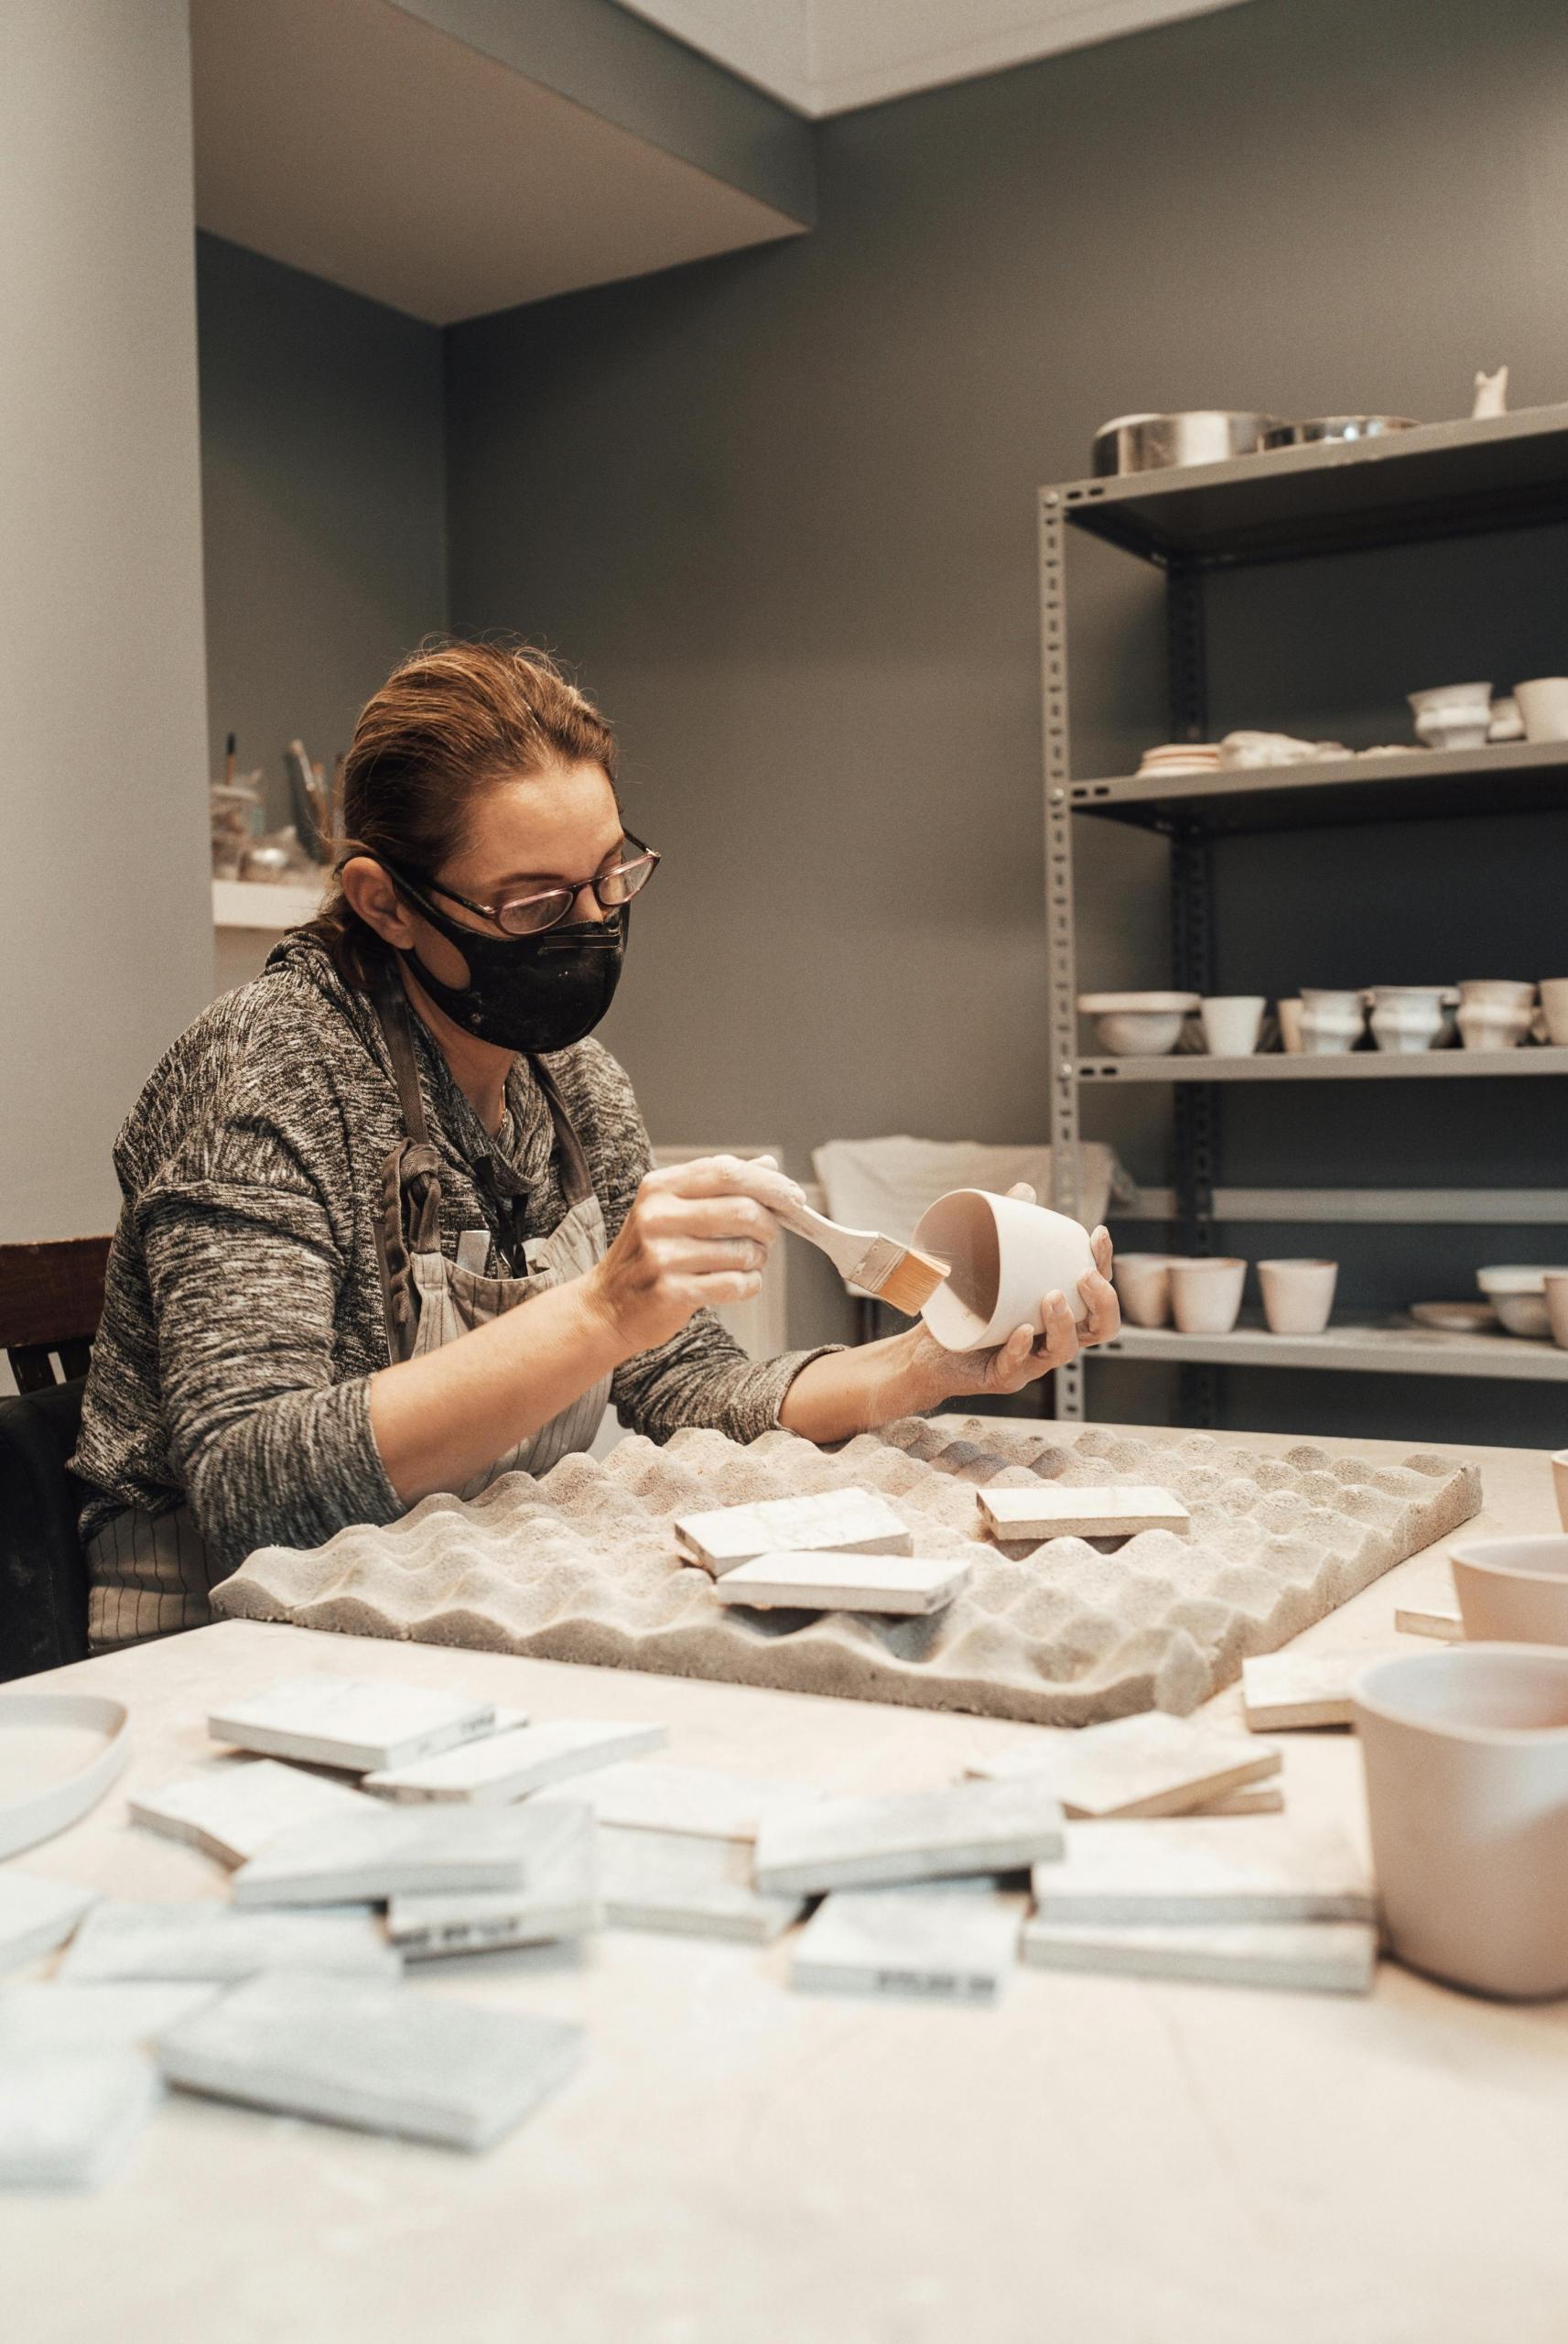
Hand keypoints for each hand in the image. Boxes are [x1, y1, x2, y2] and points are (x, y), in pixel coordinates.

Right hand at [581, 1154, 792, 1355]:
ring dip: (757, 1260)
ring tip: (744, 1262)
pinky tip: (736, 1284)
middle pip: (742, 1210)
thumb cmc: (647, 1255)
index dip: (769, 1183)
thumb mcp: (672, 1208)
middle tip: (767, 1237)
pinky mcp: (671, 1291)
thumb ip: (718, 1185)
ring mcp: (662, 1255)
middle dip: (769, 1226)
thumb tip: (767, 1164)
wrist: (606, 1306)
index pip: (727, 1171)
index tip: (795, 1197)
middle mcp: (657, 1216)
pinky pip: (735, 1284)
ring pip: (743, 1251)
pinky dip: (748, 1285)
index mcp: (659, 1187)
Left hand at [903, 1187, 1120, 1405]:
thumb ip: (1009, 1230)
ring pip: (1065, 1351)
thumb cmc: (964, 1310)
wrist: (924, 1349)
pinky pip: (1018, 1367)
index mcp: (1057, 1312)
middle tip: (1085, 1275)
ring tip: (1052, 1297)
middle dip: (1103, 1302)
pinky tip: (1022, 1331)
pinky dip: (1021, 1348)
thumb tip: (1025, 1191)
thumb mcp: (987, 1266)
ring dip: (1064, 1324)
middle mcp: (1051, 1338)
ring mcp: (1030, 1361)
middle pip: (1100, 1328)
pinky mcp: (1002, 1377)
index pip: (1096, 1292)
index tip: (1096, 1235)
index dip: (1104, 1264)